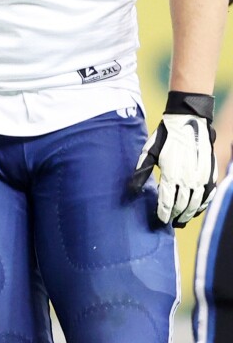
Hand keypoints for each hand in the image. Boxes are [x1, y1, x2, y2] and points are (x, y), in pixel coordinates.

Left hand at [130, 92, 216, 226]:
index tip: (160, 220)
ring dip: (189, 213)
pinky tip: (197, 209)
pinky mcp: (211, 172)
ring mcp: (202, 176)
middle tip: (169, 222)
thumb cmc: (166, 137)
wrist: (190, 120)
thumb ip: (141, 172)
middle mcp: (189, 178)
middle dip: (175, 215)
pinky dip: (203, 203)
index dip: (164, 213)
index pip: (167, 202)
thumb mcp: (149, 152)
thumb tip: (131, 190)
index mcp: (172, 174)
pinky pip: (209, 193)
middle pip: (182, 205)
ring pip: (197, 202)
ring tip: (181, 219)